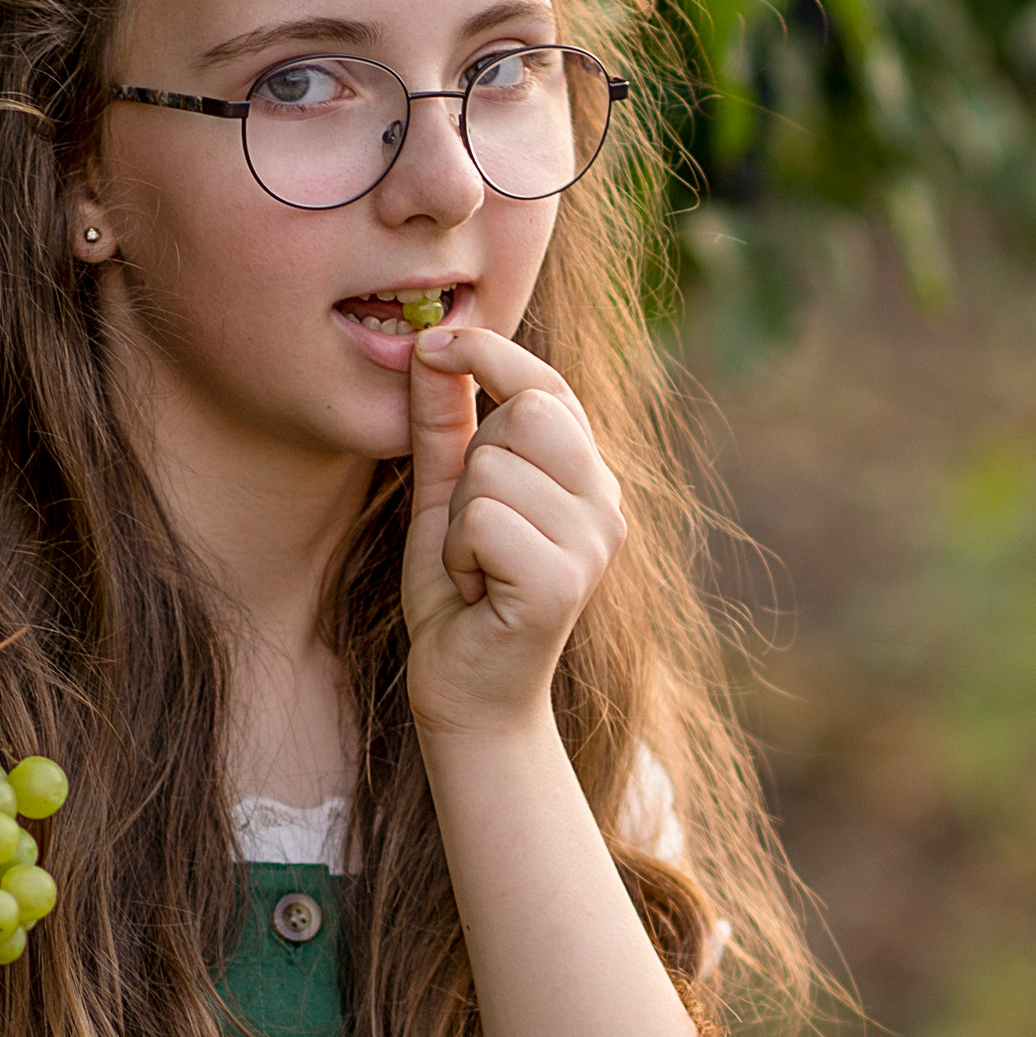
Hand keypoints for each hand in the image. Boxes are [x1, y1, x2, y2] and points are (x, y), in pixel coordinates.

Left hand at [401, 325, 624, 741]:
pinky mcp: (563, 581)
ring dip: (460, 520)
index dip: (491, 354)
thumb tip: (430, 343)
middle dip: (473, 464)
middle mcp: (605, 504)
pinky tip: (477, 590)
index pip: (549, 385)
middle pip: (526, 414)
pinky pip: (484, 520)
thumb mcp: (446, 496)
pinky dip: (460, 554)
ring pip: (494, 468)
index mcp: (585, 476)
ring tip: (476, 567)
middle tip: (473, 530)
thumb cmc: (462, 596)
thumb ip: (444, 423)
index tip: (434, 345)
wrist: (468, 693)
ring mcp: (592, 544)